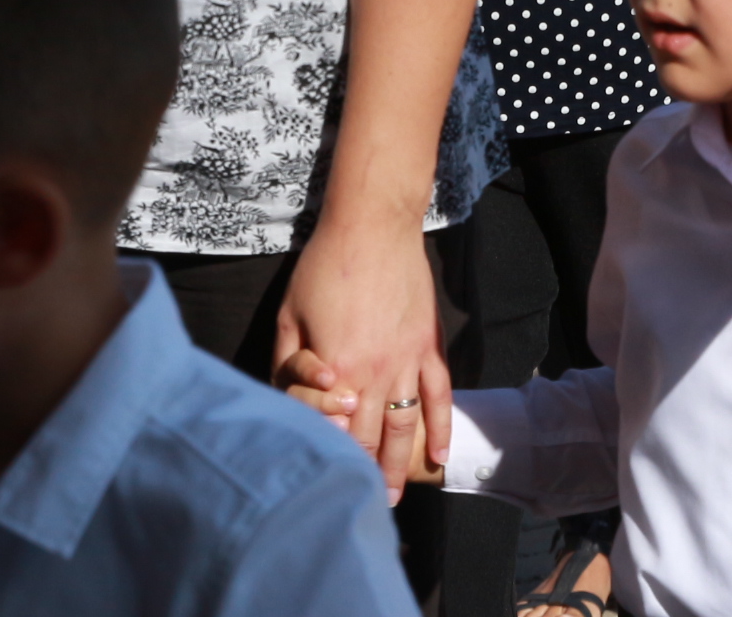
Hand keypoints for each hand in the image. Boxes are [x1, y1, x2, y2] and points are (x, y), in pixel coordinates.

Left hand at [274, 217, 450, 504]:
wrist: (373, 225)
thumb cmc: (323, 267)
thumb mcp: (289, 317)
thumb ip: (288, 365)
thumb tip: (290, 401)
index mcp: (338, 368)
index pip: (336, 432)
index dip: (333, 463)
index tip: (327, 488)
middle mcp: (376, 372)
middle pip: (371, 438)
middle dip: (366, 477)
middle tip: (361, 507)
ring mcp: (407, 360)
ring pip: (407, 425)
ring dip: (401, 464)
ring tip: (395, 495)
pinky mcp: (428, 344)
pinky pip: (440, 394)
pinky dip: (443, 426)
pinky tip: (439, 454)